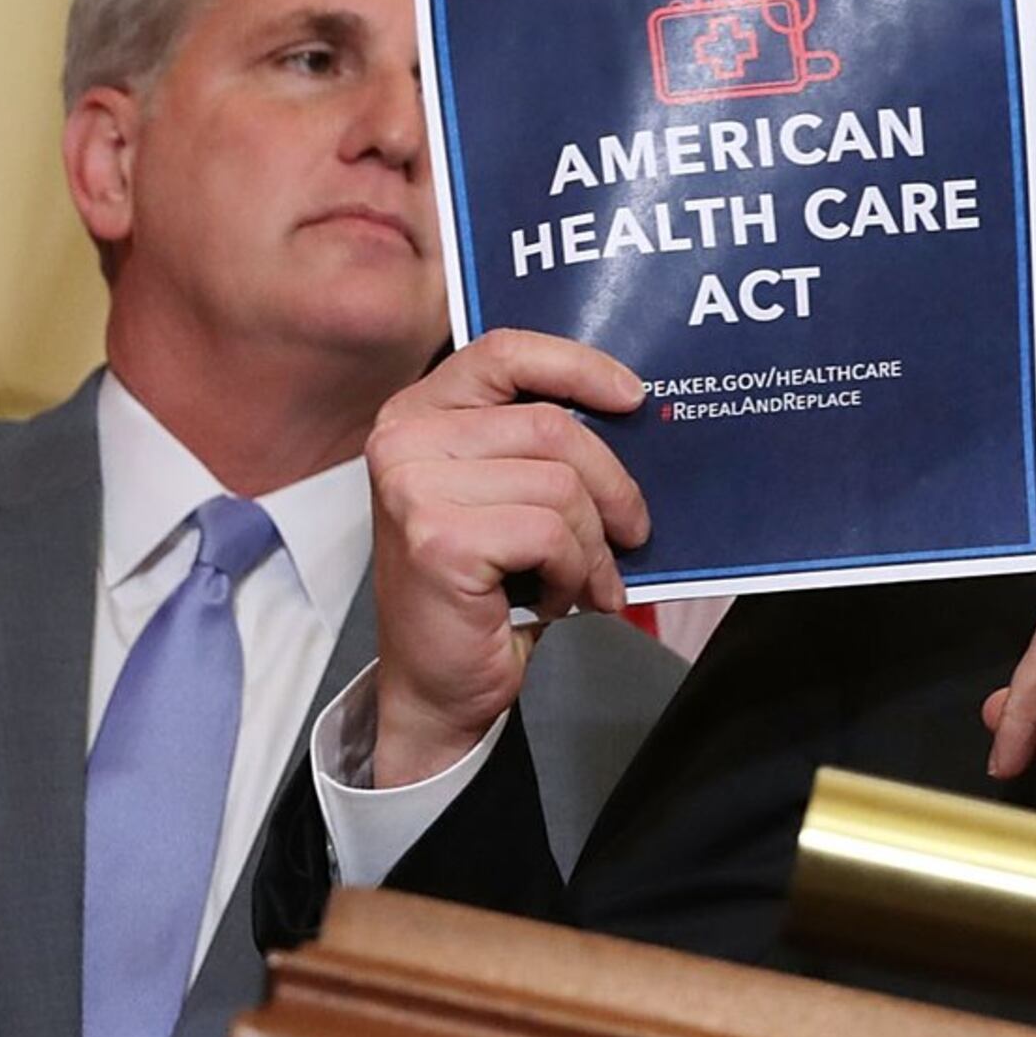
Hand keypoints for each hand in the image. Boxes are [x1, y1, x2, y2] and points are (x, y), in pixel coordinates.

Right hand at [366, 330, 651, 784]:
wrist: (437, 684)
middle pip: (552, 427)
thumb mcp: (506, 497)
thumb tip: (632, 412)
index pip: (505, 352)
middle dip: (612, 488)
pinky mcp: (439, 538)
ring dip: (593, 547)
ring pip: (561, 487)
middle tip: (631, 536)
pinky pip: (552, 535)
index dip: (578, 367)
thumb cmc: (482, 590)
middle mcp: (403, 440)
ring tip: (582, 581)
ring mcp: (414, 487)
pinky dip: (573, 574)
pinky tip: (553, 600)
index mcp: (417, 414)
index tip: (633, 398)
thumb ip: (540, 448)